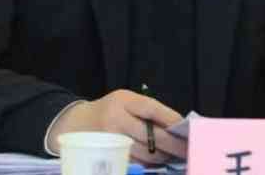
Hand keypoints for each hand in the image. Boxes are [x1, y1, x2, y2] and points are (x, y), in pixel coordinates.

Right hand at [47, 89, 187, 164]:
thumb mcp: (125, 101)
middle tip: (187, 148)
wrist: (78, 124)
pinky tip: (158, 159)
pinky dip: (150, 163)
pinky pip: (137, 163)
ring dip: (164, 156)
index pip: (152, 109)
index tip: (186, 128)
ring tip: (174, 154)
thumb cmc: (110, 110)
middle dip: (173, 144)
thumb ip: (147, 111)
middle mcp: (116, 120)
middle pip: (151, 135)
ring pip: (146, 153)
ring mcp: (112, 140)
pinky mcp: (109, 156)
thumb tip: (176, 126)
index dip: (171, 119)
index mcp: (123, 101)